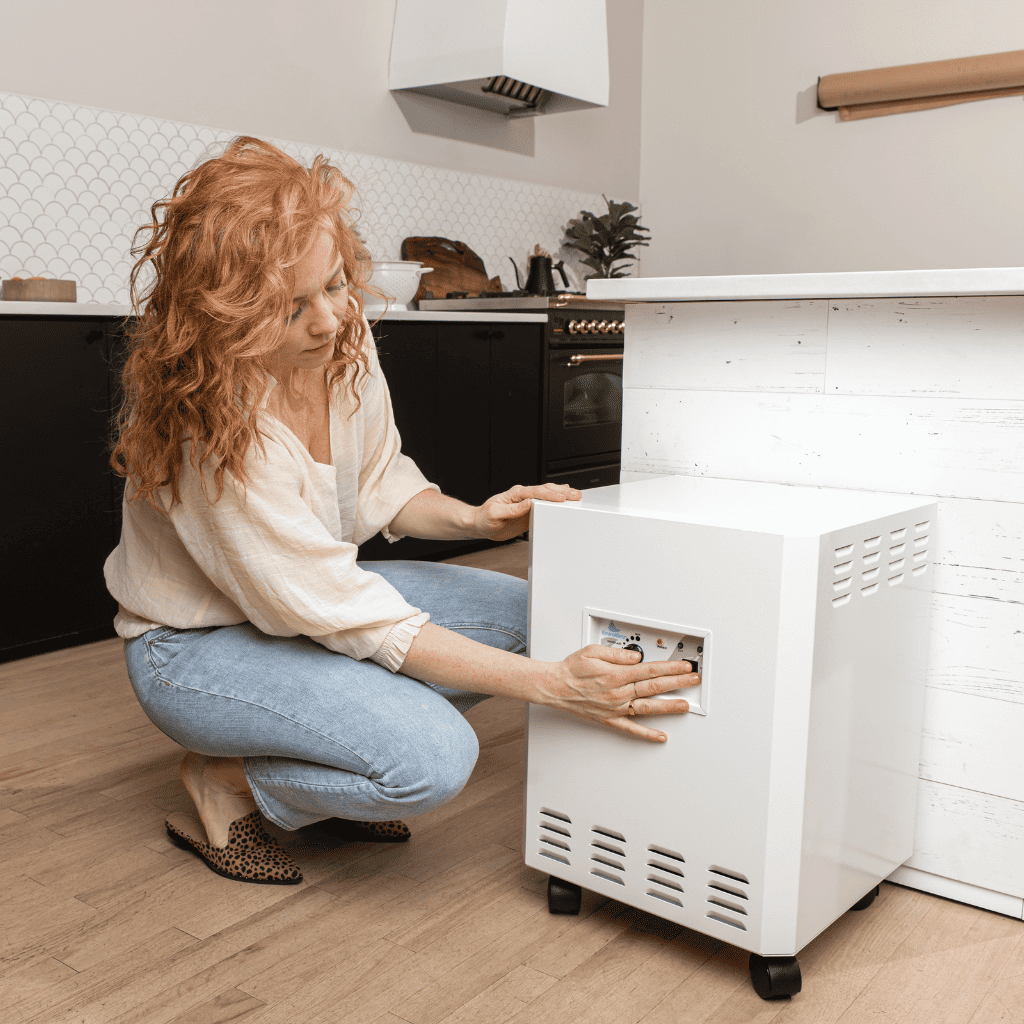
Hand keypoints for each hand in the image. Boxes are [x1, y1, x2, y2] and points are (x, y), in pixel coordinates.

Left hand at [472, 483, 580, 540]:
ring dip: (561, 494)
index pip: (535, 492)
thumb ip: (513, 509)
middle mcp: (522, 496)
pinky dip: (556, 500)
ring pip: (547, 495)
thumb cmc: (485, 519)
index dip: (549, 495)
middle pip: (545, 490)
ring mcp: (527, 503)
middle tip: (575, 494)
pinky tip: (564, 497)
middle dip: (561, 492)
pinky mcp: (529, 511)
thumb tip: (529, 503)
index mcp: (515, 494)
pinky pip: (544, 504)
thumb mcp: (496, 514)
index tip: (562, 498)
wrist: (480, 524)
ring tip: (575, 494)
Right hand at [539, 644, 698, 741]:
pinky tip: (661, 736)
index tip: (684, 666)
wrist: (554, 687)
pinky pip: (631, 729)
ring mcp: (616, 708)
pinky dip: (647, 734)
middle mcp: (618, 693)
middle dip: (678, 683)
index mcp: (616, 674)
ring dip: (669, 706)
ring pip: (648, 708)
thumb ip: (618, 654)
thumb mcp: (593, 651)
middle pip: (654, 687)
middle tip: (693, 680)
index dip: (671, 668)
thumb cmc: (572, 669)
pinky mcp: (610, 719)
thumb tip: (637, 657)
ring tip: (686, 705)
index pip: (651, 670)